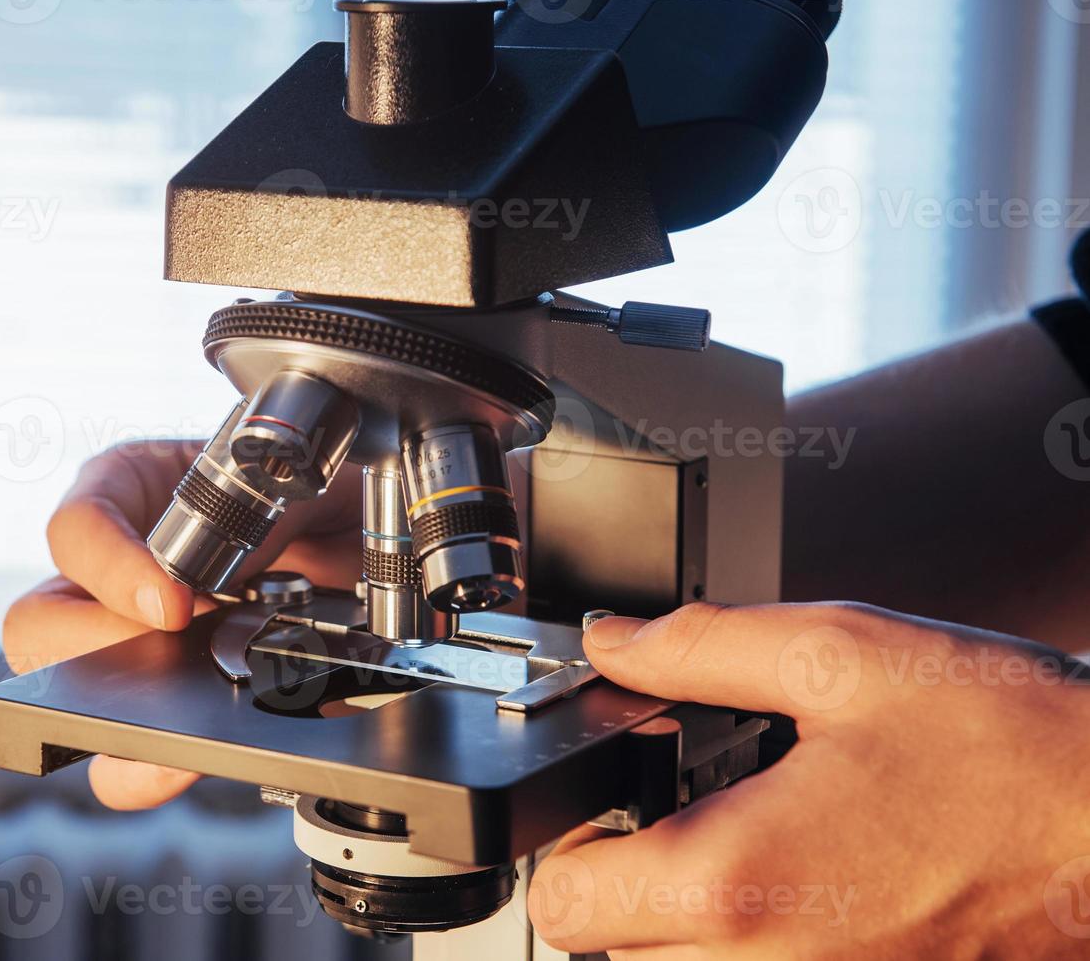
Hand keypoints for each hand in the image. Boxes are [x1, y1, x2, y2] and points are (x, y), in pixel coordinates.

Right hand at [1, 438, 361, 809]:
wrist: (355, 538)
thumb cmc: (311, 494)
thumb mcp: (297, 480)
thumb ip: (267, 506)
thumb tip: (242, 564)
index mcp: (128, 491)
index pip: (76, 530)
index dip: (112, 571)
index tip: (172, 606)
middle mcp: (107, 570)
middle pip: (38, 624)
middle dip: (99, 651)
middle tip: (174, 659)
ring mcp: (121, 642)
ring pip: (59, 697)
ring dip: (120, 719)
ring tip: (188, 727)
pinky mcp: (155, 704)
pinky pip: (121, 753)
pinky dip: (149, 768)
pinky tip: (196, 759)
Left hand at [529, 602, 1089, 958]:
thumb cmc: (1014, 752)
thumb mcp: (839, 658)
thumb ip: (699, 648)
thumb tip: (614, 646)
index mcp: (740, 882)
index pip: (562, 908)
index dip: (563, 839)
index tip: (599, 794)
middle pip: (611, 947)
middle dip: (620, 871)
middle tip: (674, 801)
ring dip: (683, 909)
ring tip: (744, 832)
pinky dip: (751, 937)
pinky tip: (800, 872)